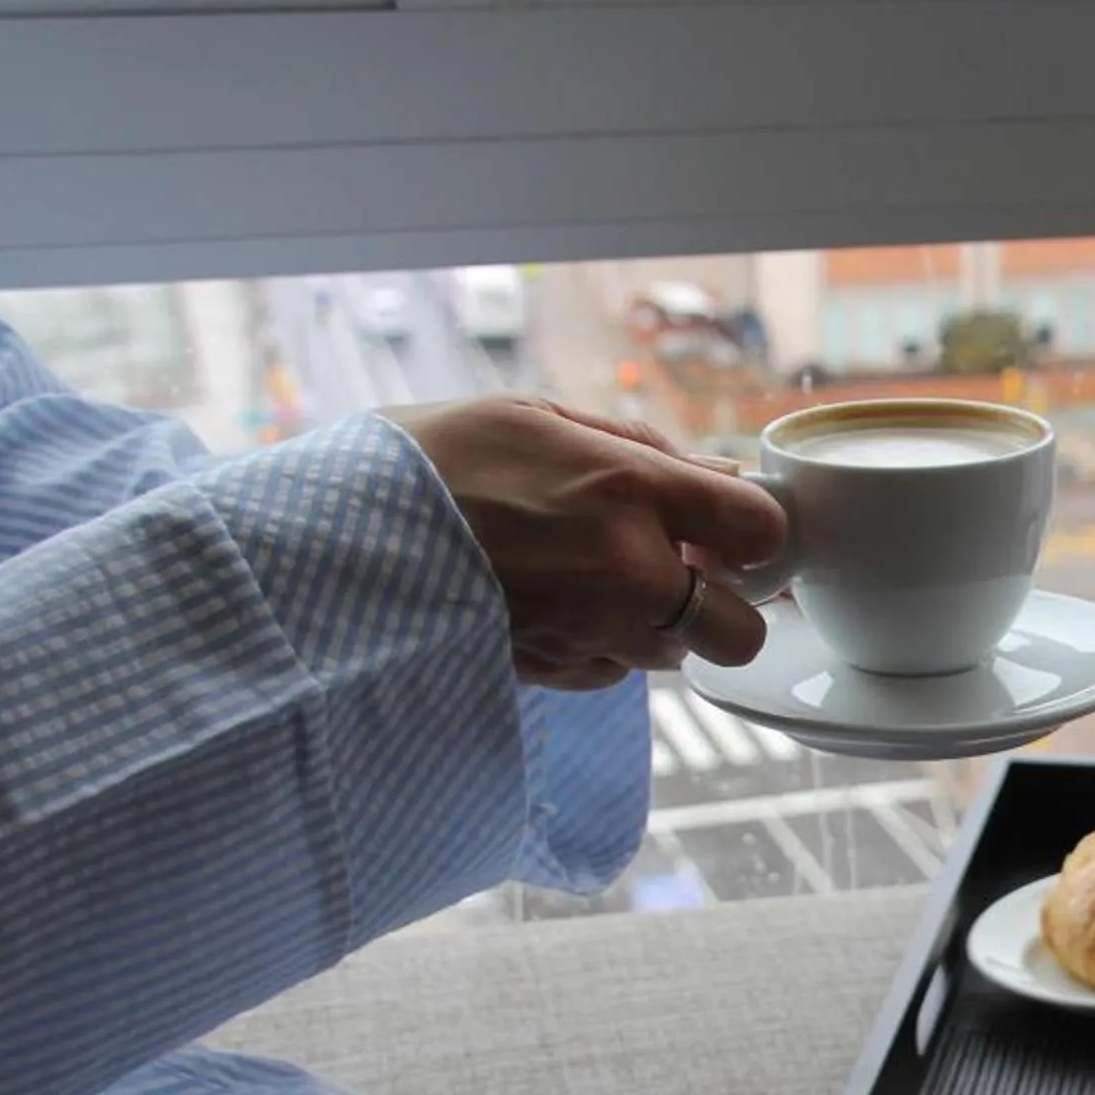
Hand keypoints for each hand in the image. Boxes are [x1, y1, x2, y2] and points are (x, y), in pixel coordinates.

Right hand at [382, 397, 782, 690]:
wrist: (333, 538)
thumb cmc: (431, 460)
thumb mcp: (538, 419)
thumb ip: (643, 451)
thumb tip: (717, 474)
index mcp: (630, 492)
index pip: (761, 530)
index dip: (757, 529)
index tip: (734, 522)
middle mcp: (626, 575)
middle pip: (742, 633)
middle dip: (726, 608)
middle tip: (685, 568)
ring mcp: (590, 635)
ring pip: (674, 656)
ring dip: (659, 624)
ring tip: (594, 576)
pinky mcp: (553, 675)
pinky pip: (614, 671)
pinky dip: (603, 644)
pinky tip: (554, 602)